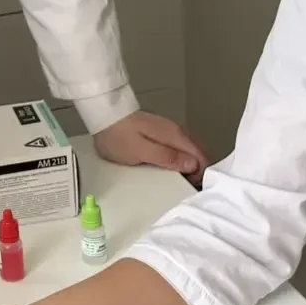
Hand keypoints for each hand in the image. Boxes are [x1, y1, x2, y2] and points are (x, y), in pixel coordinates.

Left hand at [94, 112, 209, 183]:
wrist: (103, 116)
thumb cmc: (118, 136)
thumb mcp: (141, 151)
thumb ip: (167, 157)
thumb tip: (192, 164)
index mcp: (175, 136)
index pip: (200, 156)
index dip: (201, 174)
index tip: (194, 188)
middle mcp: (176, 132)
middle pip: (198, 153)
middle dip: (199, 171)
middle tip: (189, 189)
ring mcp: (169, 131)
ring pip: (189, 151)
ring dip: (190, 166)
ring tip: (182, 183)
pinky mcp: (161, 133)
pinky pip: (179, 148)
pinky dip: (181, 160)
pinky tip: (173, 169)